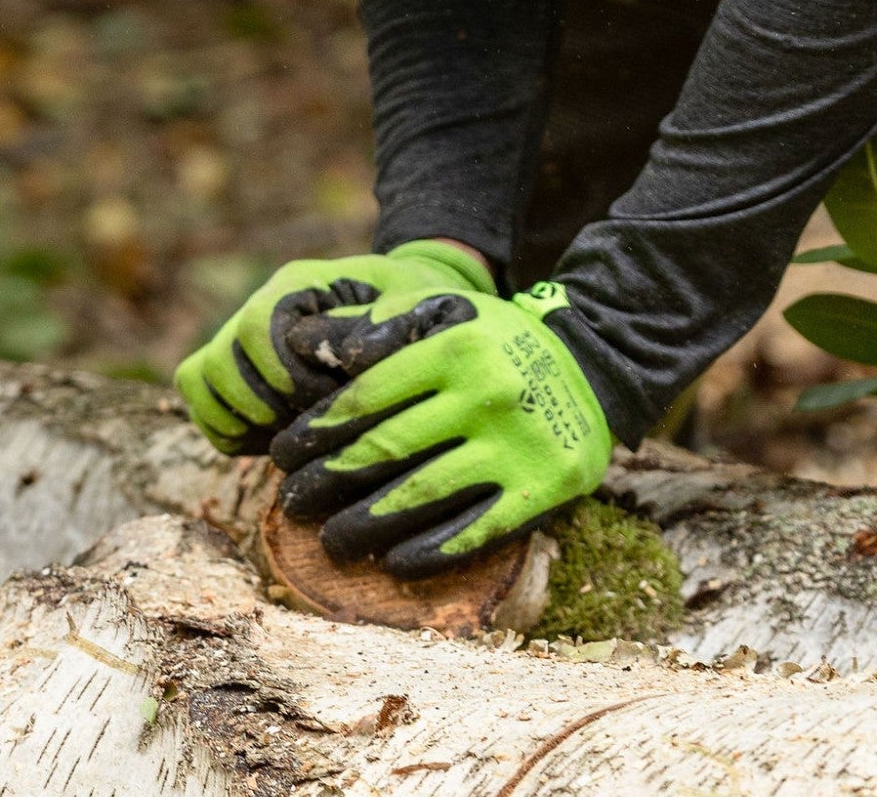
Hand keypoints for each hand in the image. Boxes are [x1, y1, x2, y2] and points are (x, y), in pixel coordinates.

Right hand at [174, 240, 492, 453]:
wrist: (404, 306)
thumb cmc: (415, 308)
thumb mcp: (413, 312)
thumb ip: (378, 333)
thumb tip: (342, 366)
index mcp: (298, 282)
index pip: (257, 326)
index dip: (286, 374)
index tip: (327, 399)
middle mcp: (260, 303)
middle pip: (221, 361)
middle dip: (267, 406)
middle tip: (313, 422)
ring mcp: (240, 337)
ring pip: (202, 382)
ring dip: (246, 420)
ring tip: (296, 432)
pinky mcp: (235, 369)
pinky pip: (202, 403)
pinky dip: (231, 431)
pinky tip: (279, 438)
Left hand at [270, 281, 613, 579]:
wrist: (594, 368)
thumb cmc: (500, 343)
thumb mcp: (450, 312)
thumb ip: (387, 323)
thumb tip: (320, 348)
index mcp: (456, 348)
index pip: (369, 395)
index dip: (316, 429)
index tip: (282, 453)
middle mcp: (487, 395)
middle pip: (387, 449)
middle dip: (327, 480)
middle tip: (291, 502)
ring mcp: (516, 445)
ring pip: (421, 496)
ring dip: (365, 525)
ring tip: (331, 540)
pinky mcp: (541, 489)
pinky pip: (474, 532)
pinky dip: (429, 552)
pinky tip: (394, 563)